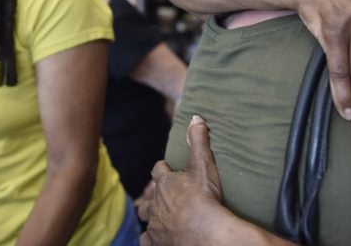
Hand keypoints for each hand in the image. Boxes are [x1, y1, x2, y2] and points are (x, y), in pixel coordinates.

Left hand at [138, 115, 228, 245]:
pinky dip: (150, 239)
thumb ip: (199, 141)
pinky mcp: (156, 243)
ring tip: (156, 217)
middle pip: (148, 197)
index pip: (159, 171)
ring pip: (146, 218)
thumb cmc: (204, 197)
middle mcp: (156, 203)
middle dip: (151, 195)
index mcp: (166, 183)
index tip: (166, 167)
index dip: (163, 169)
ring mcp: (155, 224)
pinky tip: (154, 239)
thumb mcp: (203, 164)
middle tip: (159, 196)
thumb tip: (196, 117)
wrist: (204, 232)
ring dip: (149, 216)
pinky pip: (147, 241)